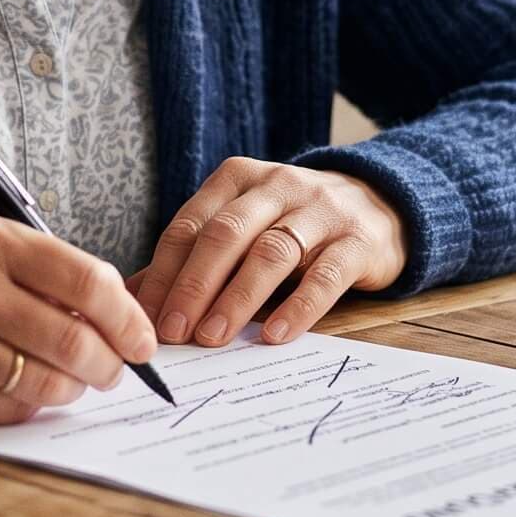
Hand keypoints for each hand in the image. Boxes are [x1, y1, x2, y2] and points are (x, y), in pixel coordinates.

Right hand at [0, 215, 157, 424]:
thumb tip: (119, 321)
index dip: (128, 318)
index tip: (143, 340)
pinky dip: (32, 405)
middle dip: (110, 364)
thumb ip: (50, 274)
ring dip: (74, 389)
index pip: (87, 282)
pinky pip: (11, 409)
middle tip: (115, 370)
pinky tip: (26, 389)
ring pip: (47, 383)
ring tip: (73, 381)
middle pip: (73, 339)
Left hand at [129, 158, 406, 348]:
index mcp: (239, 179)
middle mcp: (277, 186)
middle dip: (194, 286)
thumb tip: (135, 298)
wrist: (380, 206)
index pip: (191, 225)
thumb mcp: (245, 226)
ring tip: (213, 338)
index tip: (144, 318)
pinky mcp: (358, 241)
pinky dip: (299, 306)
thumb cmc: (294, 224)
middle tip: (173, 333)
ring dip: (237, 298)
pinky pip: (325, 275)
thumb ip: (194, 256)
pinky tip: (276, 335)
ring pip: (271, 253)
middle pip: (226, 235)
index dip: (165, 273)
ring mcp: (320, 211)